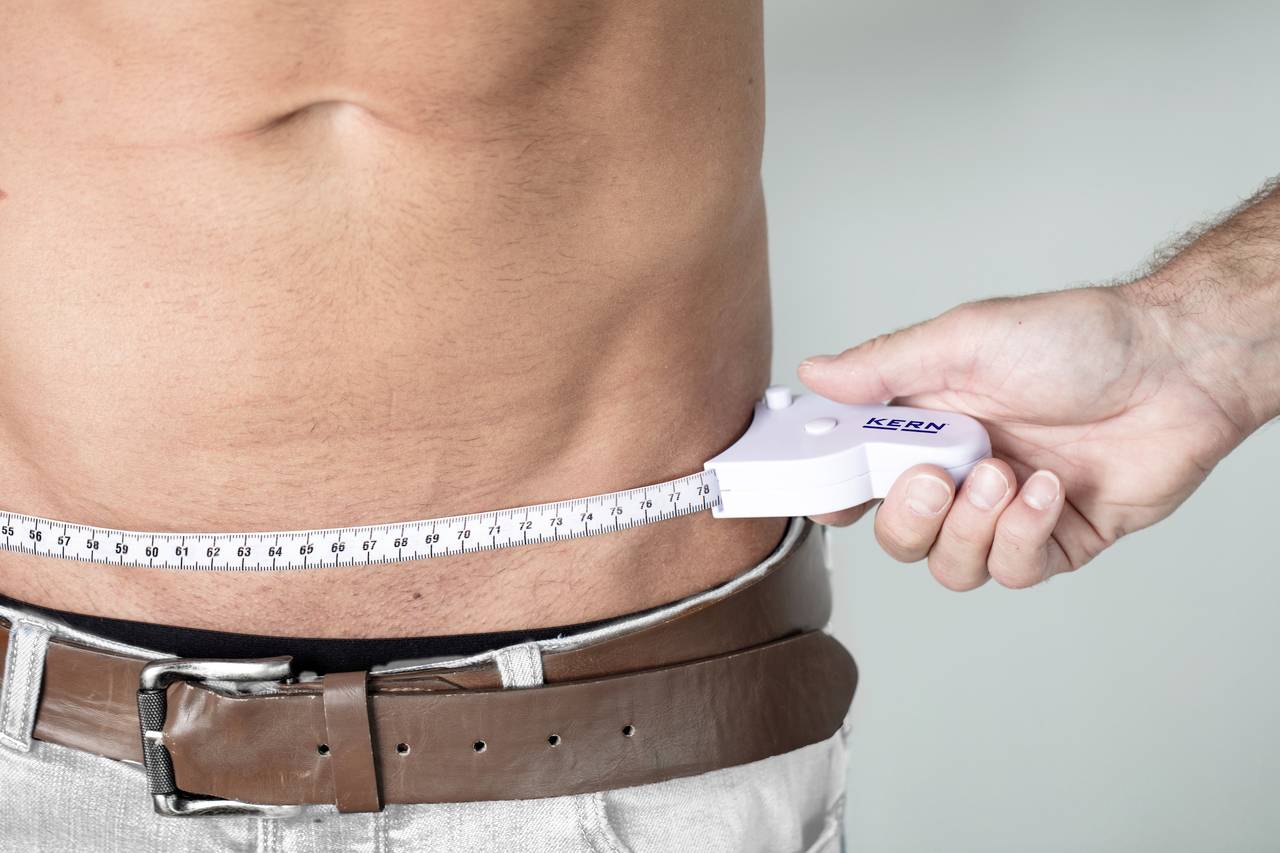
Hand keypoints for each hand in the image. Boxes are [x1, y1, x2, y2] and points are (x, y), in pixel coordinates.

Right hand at [798, 284, 1264, 589]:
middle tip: (934, 478)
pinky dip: (1023, 534)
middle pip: (897, 535)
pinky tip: (1046, 488)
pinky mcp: (1054, 540)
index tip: (831, 492)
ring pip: (951, 565)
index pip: (856, 476)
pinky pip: (1014, 570)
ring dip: (971, 527)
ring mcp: (1005, 510)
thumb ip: (885, 365)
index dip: (834, 494)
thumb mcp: (966, 338)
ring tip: (1002, 474)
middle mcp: (959, 471)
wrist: (1177, 366)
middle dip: (909, 517)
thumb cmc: (1080, 338)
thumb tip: (817, 374)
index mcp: (925, 424)